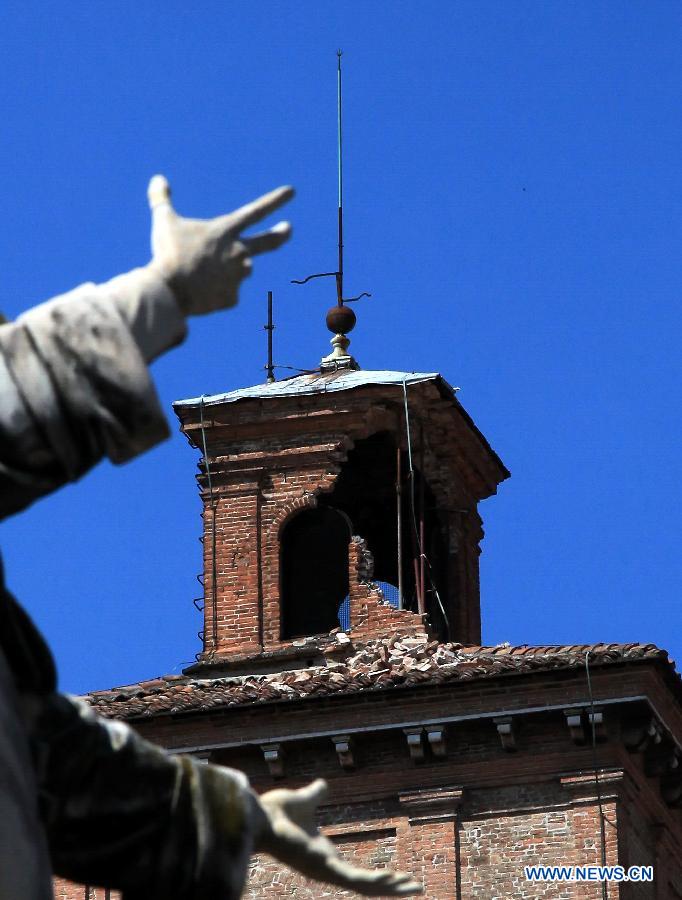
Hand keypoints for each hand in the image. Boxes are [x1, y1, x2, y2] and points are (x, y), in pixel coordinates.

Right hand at [147, 175, 292, 314]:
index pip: (256, 211)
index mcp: (227, 230)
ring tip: (202, 274)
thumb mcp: (163, 222)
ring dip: (225, 271)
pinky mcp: (232, 298)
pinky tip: (198, 293)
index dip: (275, 201)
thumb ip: (161, 199)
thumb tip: (158, 178)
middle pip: (267, 242)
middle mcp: (239, 252)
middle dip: (280, 234)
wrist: (171, 289)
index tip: (291, 192)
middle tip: (288, 229)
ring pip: (236, 272)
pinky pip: (224, 294)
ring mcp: (238, 276)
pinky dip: (212, 293)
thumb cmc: (169, 252)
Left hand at [256, 779, 422, 895]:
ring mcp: (327, 871)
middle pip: (367, 885)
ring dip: (392, 888)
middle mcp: (328, 868)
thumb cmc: (276, 812)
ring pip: (366, 887)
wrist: (260, 817)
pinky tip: (394, 880)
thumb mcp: (306, 800)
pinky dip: (376, 882)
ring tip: (415, 887)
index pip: (357, 873)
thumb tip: (323, 785)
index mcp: (325, 855)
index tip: (397, 876)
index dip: (378, 876)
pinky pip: (356, 881)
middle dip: (392, 888)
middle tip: (416, 888)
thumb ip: (316, 795)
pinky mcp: (324, 869)